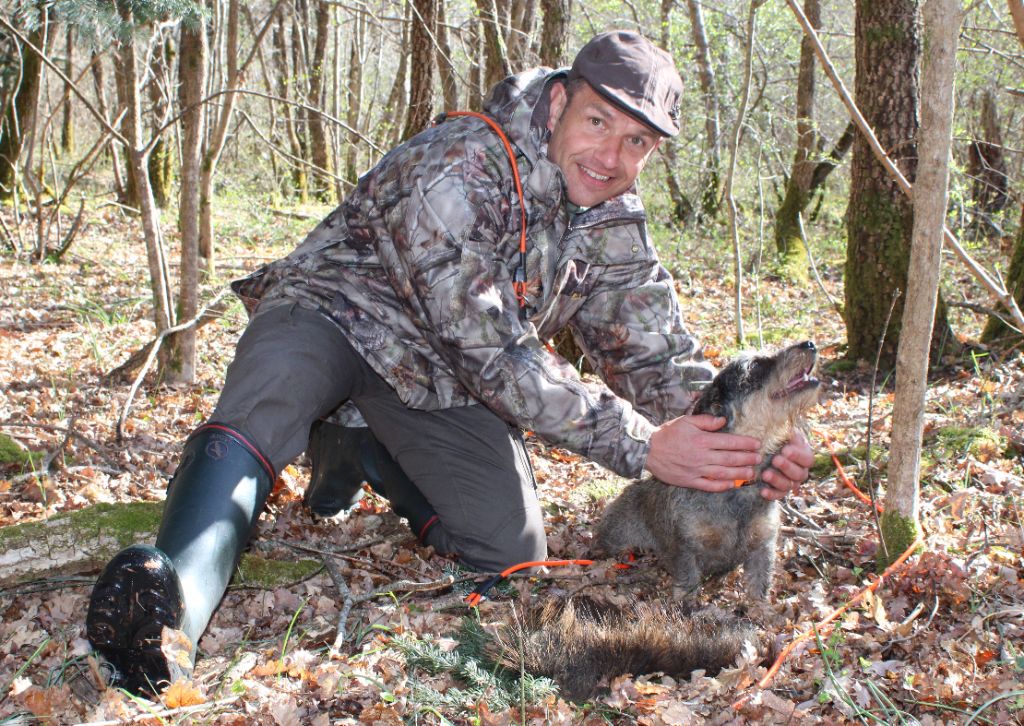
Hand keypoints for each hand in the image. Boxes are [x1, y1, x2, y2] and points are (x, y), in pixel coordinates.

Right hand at [644, 414, 761, 491]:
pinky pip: (709, 485)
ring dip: (739, 473)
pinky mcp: (690, 480)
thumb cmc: (667, 434)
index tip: (757, 444)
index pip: (729, 441)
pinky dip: (722, 485)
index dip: (745, 443)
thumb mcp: (686, 421)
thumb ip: (706, 421)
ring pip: (723, 473)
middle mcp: (701, 456)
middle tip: (759, 458)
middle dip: (747, 458)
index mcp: (702, 439)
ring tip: (752, 473)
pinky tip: (732, 484)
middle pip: (730, 458)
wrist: (647, 450)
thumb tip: (723, 421)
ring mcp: (696, 470)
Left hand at [759, 428, 813, 500]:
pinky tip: (763, 491)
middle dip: (787, 467)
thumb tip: (784, 424)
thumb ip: (786, 430)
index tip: (785, 450)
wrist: (768, 450)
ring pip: (788, 485)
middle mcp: (801, 472)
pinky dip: (771, 495)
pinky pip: (778, 495)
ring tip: (765, 474)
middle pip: (799, 474)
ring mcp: (791, 482)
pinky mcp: (779, 490)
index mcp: (805, 457)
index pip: (807, 459)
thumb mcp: (784, 432)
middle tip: (775, 460)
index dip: (798, 456)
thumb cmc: (778, 439)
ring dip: (777, 480)